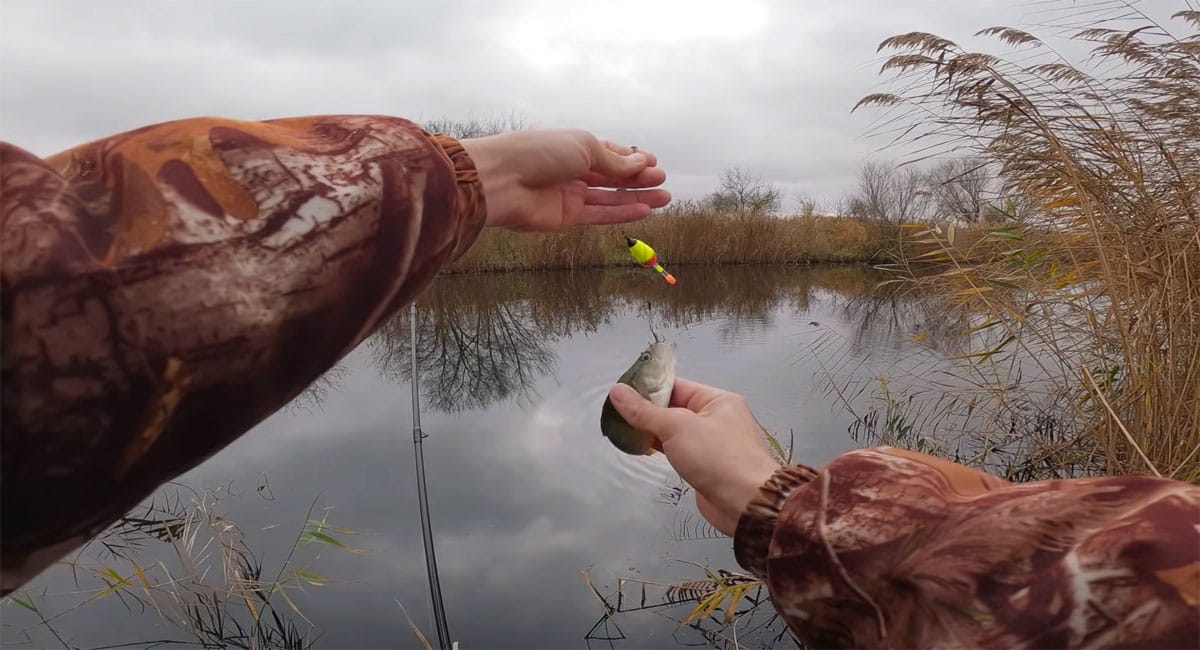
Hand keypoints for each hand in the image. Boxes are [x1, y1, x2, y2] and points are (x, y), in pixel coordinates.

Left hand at [459, 129, 670, 231]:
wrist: (502, 179)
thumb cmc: (539, 152)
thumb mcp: (584, 148)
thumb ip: (614, 161)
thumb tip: (642, 162)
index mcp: (575, 146)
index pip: (609, 153)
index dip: (632, 158)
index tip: (654, 162)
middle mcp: (573, 170)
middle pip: (612, 177)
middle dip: (639, 179)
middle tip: (664, 182)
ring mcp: (570, 194)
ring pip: (610, 198)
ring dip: (637, 198)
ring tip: (664, 198)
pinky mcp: (566, 217)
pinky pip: (599, 215)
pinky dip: (622, 213)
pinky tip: (643, 210)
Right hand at [607, 378, 781, 535]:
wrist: (746, 504)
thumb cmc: (720, 459)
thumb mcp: (677, 427)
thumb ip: (644, 411)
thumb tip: (618, 392)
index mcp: (717, 400)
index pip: (676, 386)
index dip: (648, 388)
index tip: (621, 392)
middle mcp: (716, 418)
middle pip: (673, 408)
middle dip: (646, 411)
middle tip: (616, 412)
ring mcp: (710, 443)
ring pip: (673, 430)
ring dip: (651, 430)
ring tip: (622, 428)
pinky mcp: (704, 465)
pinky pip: (677, 449)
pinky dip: (659, 447)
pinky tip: (640, 447)